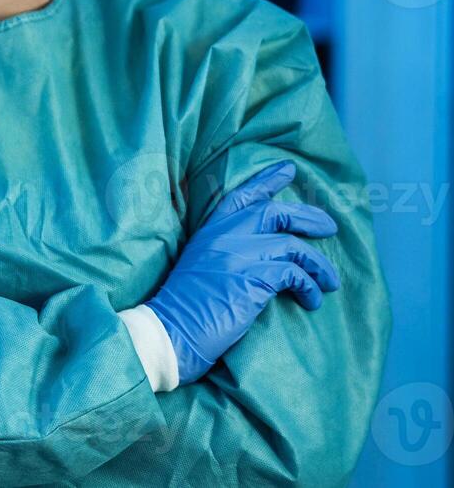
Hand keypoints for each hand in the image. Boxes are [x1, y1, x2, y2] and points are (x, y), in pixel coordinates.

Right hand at [146, 161, 340, 384]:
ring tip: (330, 282)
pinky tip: (313, 300)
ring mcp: (237, 254)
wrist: (171, 330)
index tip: (289, 170)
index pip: (242, 196)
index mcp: (209, 231)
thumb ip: (224, 251)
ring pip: (293, 245)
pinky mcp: (252, 278)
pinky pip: (294, 274)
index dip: (267, 180)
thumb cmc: (186, 306)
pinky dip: (310, 287)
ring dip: (318, 265)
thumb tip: (260, 255)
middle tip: (330, 227)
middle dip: (309, 217)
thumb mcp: (201, 265)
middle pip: (275, 212)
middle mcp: (224, 235)